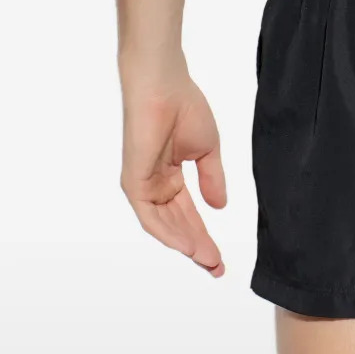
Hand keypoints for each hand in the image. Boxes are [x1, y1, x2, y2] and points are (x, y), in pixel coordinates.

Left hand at [120, 70, 226, 275]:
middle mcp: (155, 185)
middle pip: (178, 224)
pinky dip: (169, 233)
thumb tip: (219, 207)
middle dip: (198, 246)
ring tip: (207, 260)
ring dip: (186, 244)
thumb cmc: (184, 108)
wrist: (164, 86)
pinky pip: (150, 215)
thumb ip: (212, 180)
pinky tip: (187, 245)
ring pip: (165, 225)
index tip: (220, 257)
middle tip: (216, 267)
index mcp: (171, 176)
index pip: (188, 214)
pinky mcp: (134, 181)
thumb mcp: (207, 150)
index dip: (205, 235)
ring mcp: (143, 185)